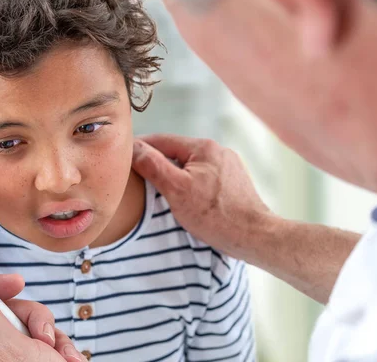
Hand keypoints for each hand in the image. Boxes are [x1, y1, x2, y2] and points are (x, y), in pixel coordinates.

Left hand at [0, 274, 87, 361]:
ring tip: (58, 356)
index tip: (16, 283)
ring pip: (28, 325)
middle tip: (42, 336)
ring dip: (51, 335)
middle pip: (3, 311)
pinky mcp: (31, 361)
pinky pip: (44, 341)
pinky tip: (66, 361)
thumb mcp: (9, 351)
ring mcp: (11, 359)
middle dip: (31, 317)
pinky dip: (59, 348)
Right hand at [132, 134, 269, 258]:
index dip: (139, 148)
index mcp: (203, 147)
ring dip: (173, 175)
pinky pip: (202, 177)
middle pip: (175, 153)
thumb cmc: (216, 216)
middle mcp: (217, 151)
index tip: (122, 158)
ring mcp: (227, 166)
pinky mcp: (232, 182)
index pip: (161, 140)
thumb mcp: (176, 189)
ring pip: (189, 166)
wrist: (254, 236)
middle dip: (156, 163)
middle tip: (136, 178)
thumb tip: (133, 147)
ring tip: (159, 190)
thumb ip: (153, 165)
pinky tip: (184, 199)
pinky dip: (189, 184)